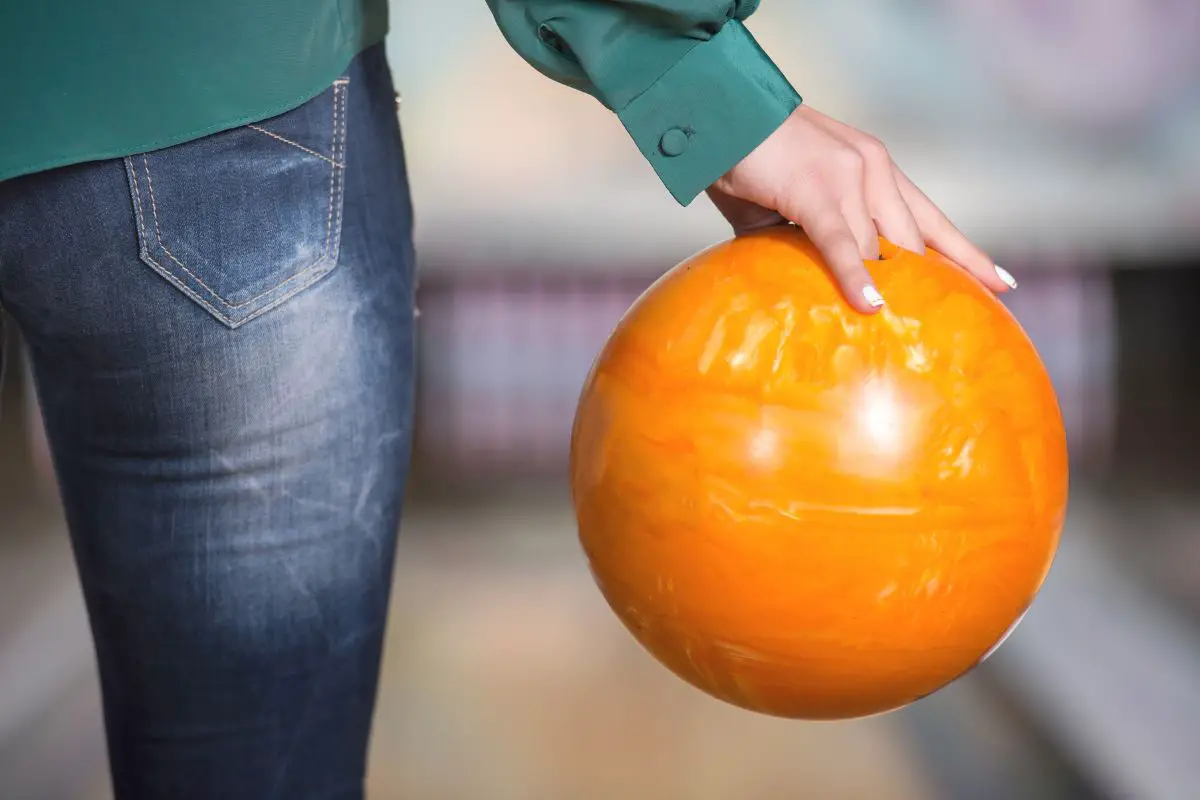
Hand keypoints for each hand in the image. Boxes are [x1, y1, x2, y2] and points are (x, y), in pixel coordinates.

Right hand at [707, 105, 1015, 313]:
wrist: (722, 115)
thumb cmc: (749, 160)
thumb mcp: (794, 201)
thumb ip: (811, 238)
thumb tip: (808, 287)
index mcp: (874, 167)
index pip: (930, 218)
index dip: (965, 253)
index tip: (1002, 283)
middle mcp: (874, 169)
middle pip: (919, 237)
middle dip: (947, 278)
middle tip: (971, 318)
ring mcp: (850, 178)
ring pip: (882, 247)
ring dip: (895, 288)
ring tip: (909, 331)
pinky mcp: (818, 193)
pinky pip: (842, 244)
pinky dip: (856, 277)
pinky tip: (872, 305)